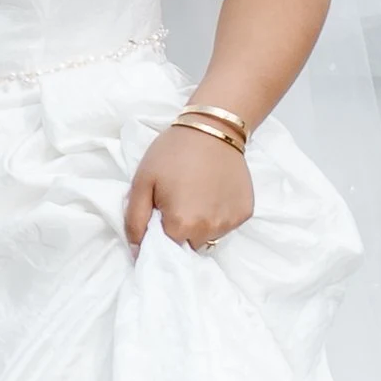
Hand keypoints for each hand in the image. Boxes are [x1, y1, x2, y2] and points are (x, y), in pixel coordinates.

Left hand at [126, 123, 254, 254]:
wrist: (212, 128)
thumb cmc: (172, 153)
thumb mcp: (142, 183)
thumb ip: (135, 221)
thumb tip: (137, 251)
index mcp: (181, 225)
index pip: (166, 249)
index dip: (160, 233)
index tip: (160, 215)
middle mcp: (208, 229)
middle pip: (189, 245)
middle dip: (181, 231)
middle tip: (177, 203)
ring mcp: (229, 222)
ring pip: (209, 237)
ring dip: (201, 225)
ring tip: (196, 196)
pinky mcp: (245, 212)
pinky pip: (227, 225)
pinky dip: (219, 215)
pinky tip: (214, 193)